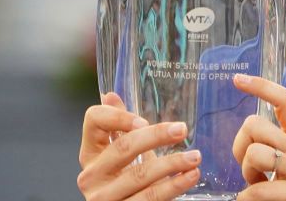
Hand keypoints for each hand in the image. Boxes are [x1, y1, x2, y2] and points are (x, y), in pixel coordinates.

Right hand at [77, 92, 201, 200]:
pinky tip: (190, 176)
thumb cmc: (121, 179)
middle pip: (124, 147)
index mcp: (90, 152)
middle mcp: (91, 175)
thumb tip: (111, 95)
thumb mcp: (118, 153)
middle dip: (156, 136)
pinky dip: (174, 186)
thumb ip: (118, 126)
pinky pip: (150, 198)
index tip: (144, 120)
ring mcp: (104, 198)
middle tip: (182, 129)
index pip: (94, 120)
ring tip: (195, 157)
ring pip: (141, 176)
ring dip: (172, 164)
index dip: (118, 117)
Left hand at [232, 74, 285, 200]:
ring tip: (256, 187)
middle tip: (249, 169)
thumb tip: (247, 151)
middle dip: (240, 147)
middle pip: (255, 125)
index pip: (284, 101)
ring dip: (246, 175)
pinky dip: (245, 199)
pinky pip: (257, 191)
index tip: (238, 79)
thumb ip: (278, 152)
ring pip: (254, 154)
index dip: (261, 86)